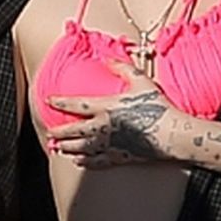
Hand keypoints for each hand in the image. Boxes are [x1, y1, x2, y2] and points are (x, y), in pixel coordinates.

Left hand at [47, 58, 180, 166]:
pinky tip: (77, 160)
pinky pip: (95, 161)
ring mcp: (109, 144)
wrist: (171, 133)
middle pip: (73, 131)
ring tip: (57, 147)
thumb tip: (108, 59)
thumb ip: (123, 68)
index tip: (48, 101)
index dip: (60, 102)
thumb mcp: (141, 81)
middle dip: (59, 132)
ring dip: (66, 147)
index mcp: (106, 107)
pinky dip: (84, 161)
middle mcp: (102, 127)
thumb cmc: (158, 106)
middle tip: (49, 132)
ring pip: (80, 148)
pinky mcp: (117, 157)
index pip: (76, 105)